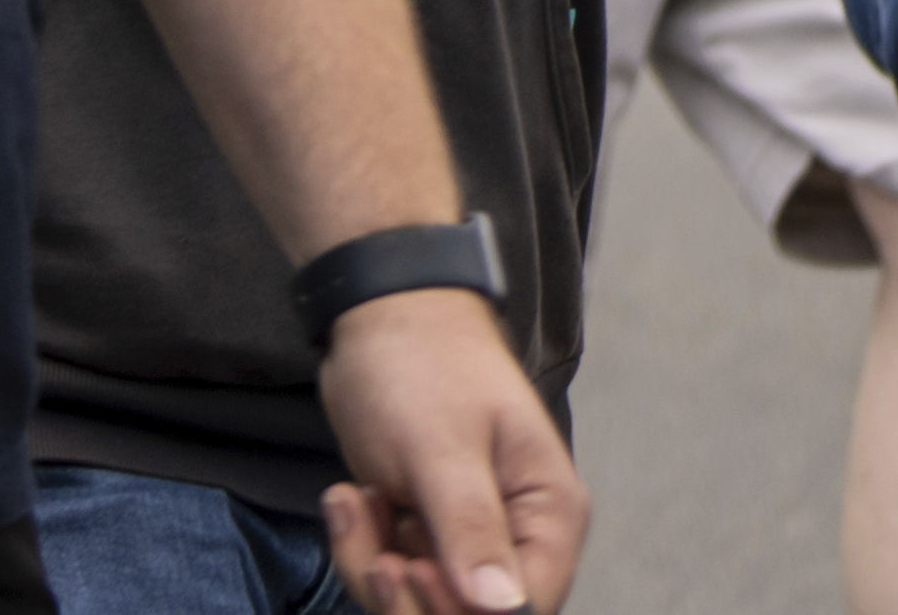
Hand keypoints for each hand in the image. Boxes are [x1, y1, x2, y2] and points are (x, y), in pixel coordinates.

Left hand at [312, 285, 583, 614]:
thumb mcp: (442, 446)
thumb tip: (503, 608)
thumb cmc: (422, 363)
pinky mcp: (423, 528)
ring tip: (354, 505)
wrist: (378, 312)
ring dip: (374, 567)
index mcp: (548, 517)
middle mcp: (517, 536)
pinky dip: (363, 547)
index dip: (464, 610)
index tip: (412, 571)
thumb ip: (471, 526)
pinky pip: (394, 571)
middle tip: (377, 554)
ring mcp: (467, 536)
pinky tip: (349, 500)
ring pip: (423, 601)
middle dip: (411, 599)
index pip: (527, 609)